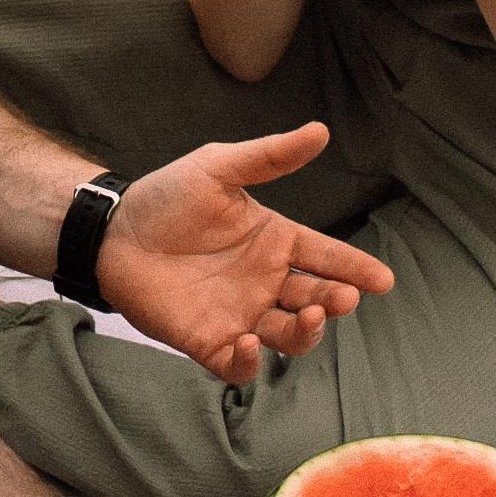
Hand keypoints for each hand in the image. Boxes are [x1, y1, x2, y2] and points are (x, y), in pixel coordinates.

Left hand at [97, 124, 395, 380]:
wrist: (113, 231)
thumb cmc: (166, 197)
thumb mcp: (219, 168)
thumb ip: (269, 157)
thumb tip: (320, 131)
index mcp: (274, 241)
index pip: (327, 257)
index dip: (356, 269)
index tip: (382, 280)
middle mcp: (265, 281)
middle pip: (316, 299)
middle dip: (336, 301)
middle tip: (341, 298)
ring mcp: (240, 313)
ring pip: (289, 336)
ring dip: (305, 332)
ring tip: (308, 315)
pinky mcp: (208, 341)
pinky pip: (238, 365)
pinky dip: (250, 361)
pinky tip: (249, 343)